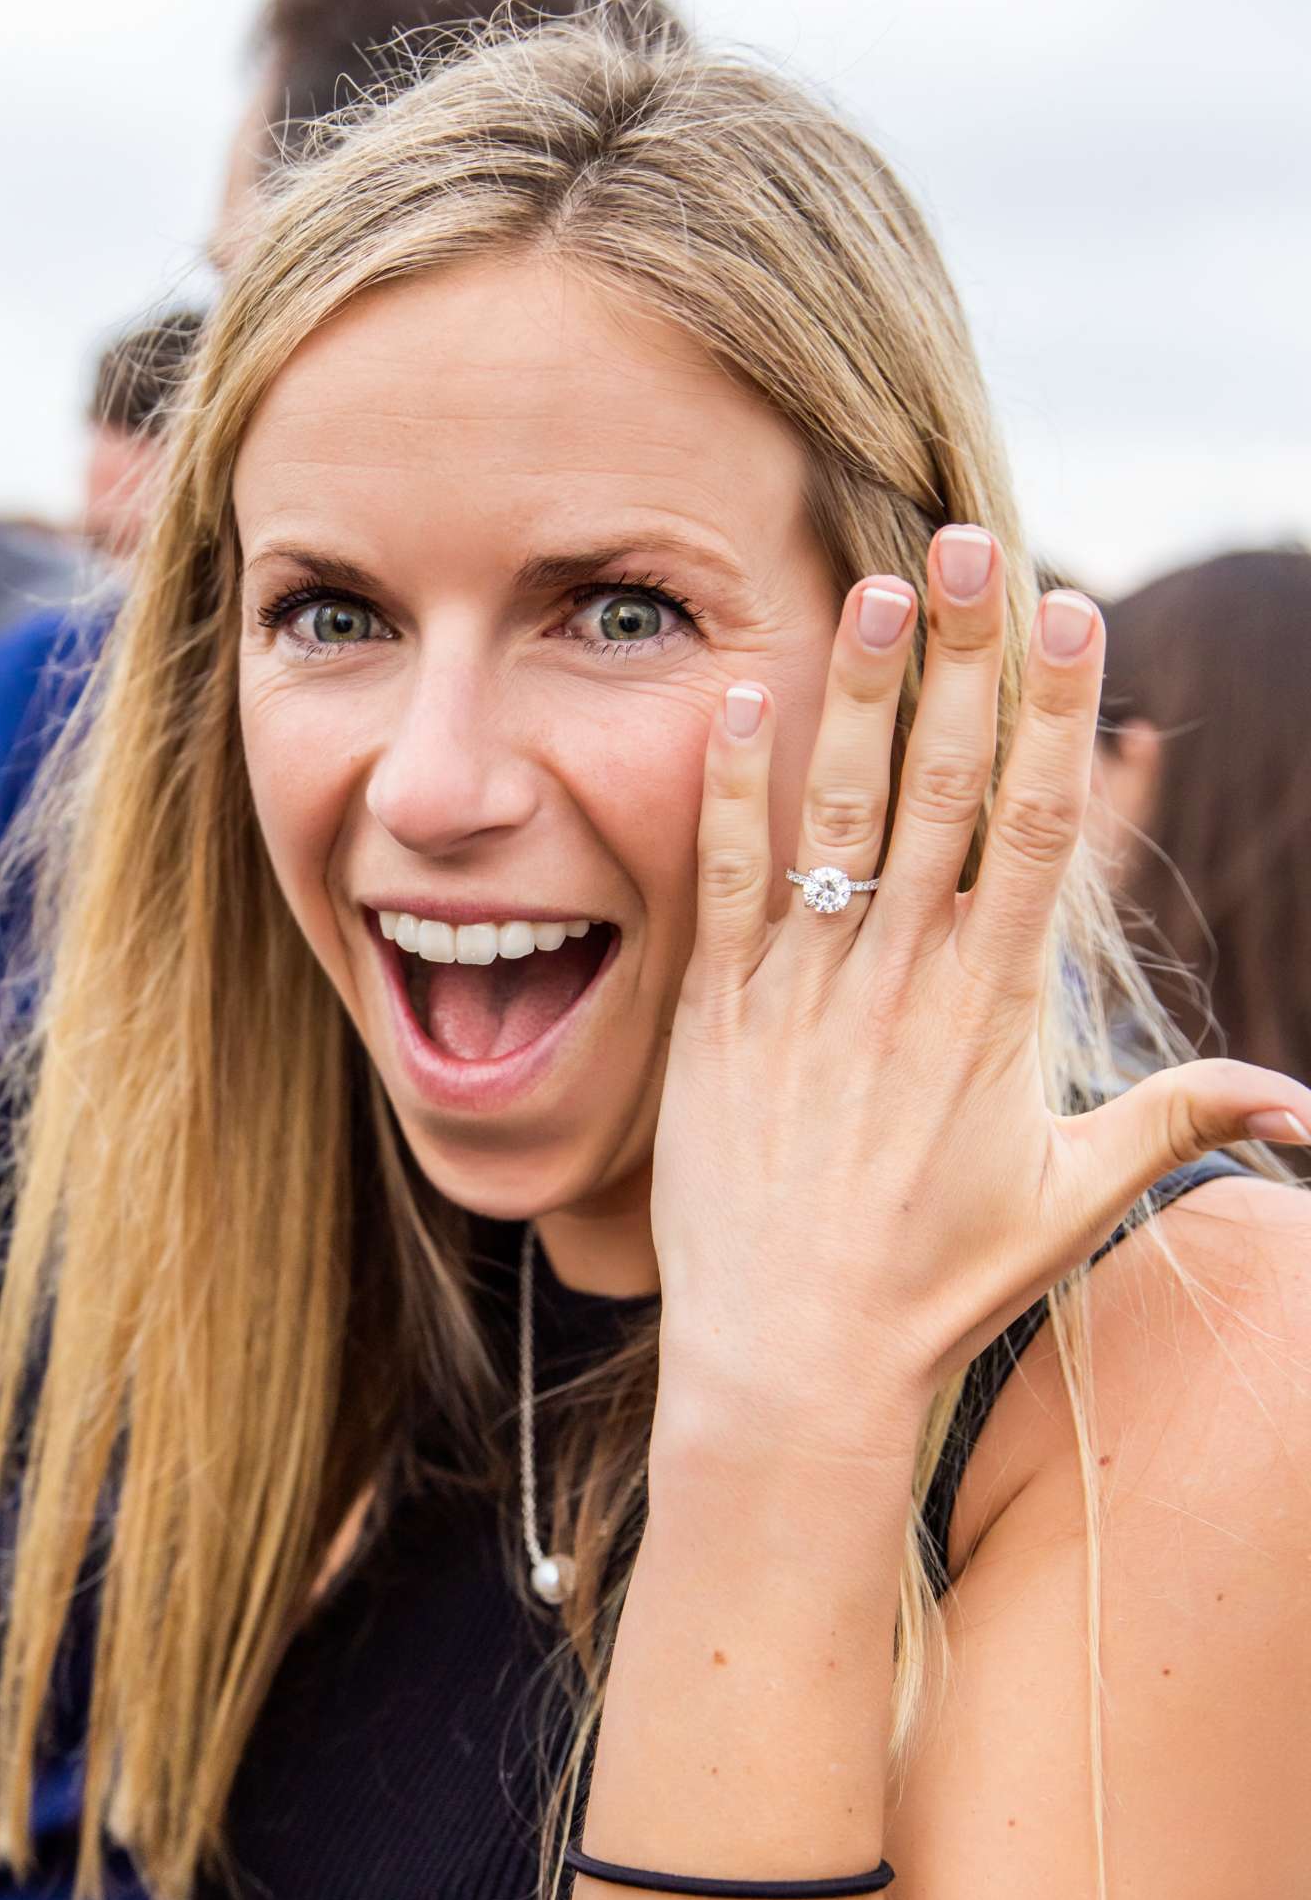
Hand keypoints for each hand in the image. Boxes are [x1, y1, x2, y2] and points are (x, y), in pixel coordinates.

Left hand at [649, 530, 1310, 1454]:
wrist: (796, 1359)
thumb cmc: (942, 1282)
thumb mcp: (1075, 1195)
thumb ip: (1181, 1121)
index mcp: (998, 1007)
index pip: (1041, 828)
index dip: (1058, 711)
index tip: (1070, 612)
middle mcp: (904, 979)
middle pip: (946, 787)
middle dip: (963, 657)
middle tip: (966, 540)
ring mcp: (806, 991)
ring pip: (838, 811)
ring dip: (859, 692)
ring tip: (874, 584)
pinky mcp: (718, 1018)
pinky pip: (724, 881)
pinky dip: (728, 788)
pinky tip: (737, 695)